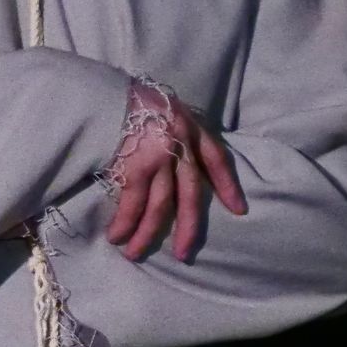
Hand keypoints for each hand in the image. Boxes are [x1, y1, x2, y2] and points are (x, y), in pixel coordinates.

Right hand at [106, 83, 247, 261]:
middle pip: (190, 194)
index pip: (217, 159)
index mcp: (191, 129)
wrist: (109, 91)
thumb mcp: (168, 107)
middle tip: (183, 254)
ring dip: (148, 233)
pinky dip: (125, 222)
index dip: (227, 185)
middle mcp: (180, 146)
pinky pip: (132, 202)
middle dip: (189, 226)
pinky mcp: (134, 166)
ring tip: (135, 254)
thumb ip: (177, 130)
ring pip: (160, 205)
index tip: (238, 210)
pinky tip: (117, 236)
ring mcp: (158, 159)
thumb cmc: (133, 98)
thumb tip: (176, 159)